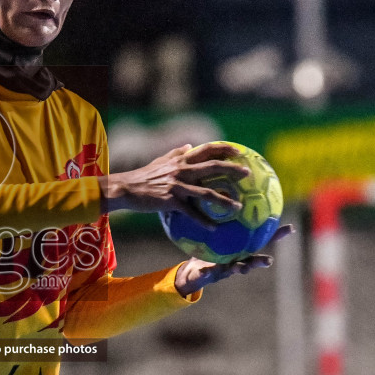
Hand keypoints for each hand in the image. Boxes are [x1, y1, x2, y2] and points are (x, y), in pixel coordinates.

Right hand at [99, 142, 248, 224]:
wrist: (126, 188)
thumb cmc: (144, 176)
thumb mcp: (161, 160)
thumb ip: (177, 153)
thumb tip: (190, 145)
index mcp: (181, 159)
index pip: (207, 150)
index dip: (225, 149)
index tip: (240, 152)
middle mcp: (182, 170)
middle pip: (212, 167)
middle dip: (232, 169)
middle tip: (248, 174)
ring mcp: (177, 185)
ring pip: (206, 192)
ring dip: (224, 200)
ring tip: (238, 207)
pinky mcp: (171, 201)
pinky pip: (191, 212)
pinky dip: (203, 220)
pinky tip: (213, 228)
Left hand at [174, 224, 294, 294]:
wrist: (190, 271)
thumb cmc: (206, 248)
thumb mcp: (214, 229)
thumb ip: (223, 214)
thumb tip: (231, 189)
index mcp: (239, 249)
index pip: (260, 241)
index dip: (275, 236)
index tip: (290, 229)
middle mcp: (234, 260)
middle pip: (251, 260)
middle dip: (261, 261)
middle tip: (269, 261)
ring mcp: (221, 269)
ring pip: (233, 270)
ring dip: (240, 269)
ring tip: (244, 268)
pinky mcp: (206, 276)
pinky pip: (205, 273)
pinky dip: (206, 272)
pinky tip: (204, 269)